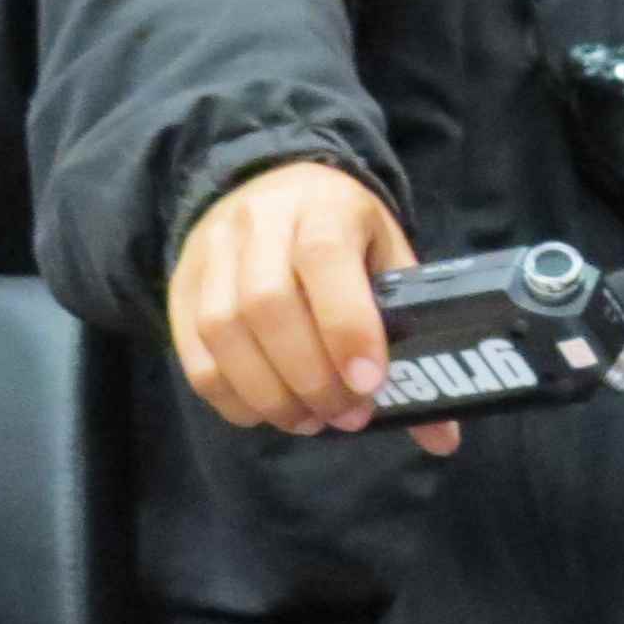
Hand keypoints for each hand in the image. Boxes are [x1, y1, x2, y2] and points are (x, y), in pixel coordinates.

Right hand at [166, 160, 456, 453]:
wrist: (272, 187)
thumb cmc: (344, 233)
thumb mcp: (389, 259)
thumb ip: (415, 335)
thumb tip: (442, 436)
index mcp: (323, 207)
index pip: (325, 258)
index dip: (346, 326)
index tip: (369, 384)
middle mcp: (259, 222)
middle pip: (267, 303)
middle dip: (310, 376)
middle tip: (344, 415)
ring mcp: (211, 252)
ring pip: (223, 330)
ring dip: (268, 393)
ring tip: (308, 421)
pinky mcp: (181, 285)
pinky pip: (193, 351)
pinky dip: (229, 396)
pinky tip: (265, 412)